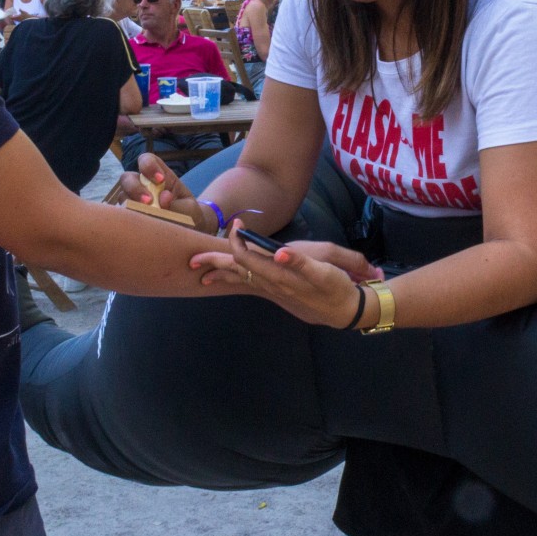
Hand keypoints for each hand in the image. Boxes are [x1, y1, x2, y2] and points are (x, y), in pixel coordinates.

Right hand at [118, 153, 210, 231]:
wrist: (187, 232)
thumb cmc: (187, 215)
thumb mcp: (188, 209)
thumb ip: (177, 204)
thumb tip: (163, 198)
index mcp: (159, 176)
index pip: (147, 160)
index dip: (149, 167)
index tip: (161, 180)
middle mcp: (142, 185)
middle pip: (127, 178)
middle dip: (135, 188)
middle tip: (149, 201)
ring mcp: (133, 201)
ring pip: (122, 197)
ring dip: (131, 205)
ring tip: (145, 215)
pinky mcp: (129, 216)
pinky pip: (122, 215)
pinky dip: (129, 219)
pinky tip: (140, 225)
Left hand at [190, 221, 384, 327]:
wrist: (345, 311)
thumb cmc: (337, 287)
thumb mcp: (325, 271)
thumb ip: (301, 261)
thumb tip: (278, 252)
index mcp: (279, 275)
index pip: (247, 258)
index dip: (237, 241)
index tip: (236, 224)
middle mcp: (271, 284)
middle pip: (237, 272)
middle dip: (214, 264)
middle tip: (191, 259)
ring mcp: (273, 290)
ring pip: (241, 280)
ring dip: (222, 273)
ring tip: (201, 271)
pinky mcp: (278, 292)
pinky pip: (250, 284)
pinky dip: (236, 278)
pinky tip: (230, 277)